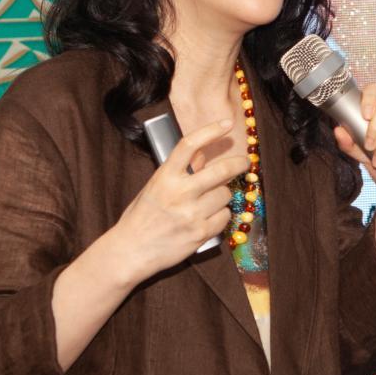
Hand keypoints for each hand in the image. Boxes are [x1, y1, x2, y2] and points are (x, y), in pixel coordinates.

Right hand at [111, 118, 250, 284]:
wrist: (132, 250)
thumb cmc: (141, 217)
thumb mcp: (155, 188)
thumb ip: (178, 173)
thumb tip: (202, 157)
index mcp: (164, 176)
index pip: (189, 145)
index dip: (210, 131)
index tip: (226, 124)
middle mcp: (179, 192)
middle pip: (220, 171)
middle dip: (238, 164)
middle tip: (244, 162)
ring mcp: (192, 214)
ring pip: (225, 195)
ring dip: (222, 196)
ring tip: (209, 202)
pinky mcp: (201, 233)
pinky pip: (225, 217)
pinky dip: (221, 216)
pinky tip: (209, 218)